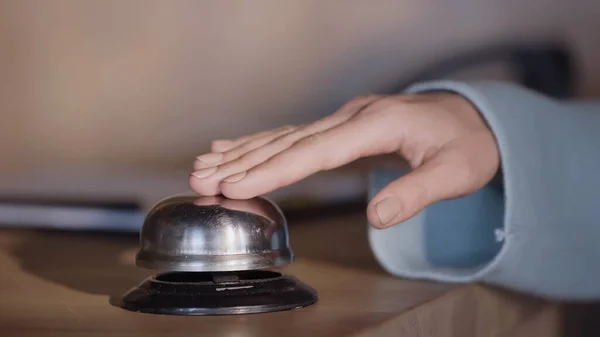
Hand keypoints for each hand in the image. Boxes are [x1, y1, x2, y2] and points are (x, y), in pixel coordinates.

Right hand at [189, 92, 499, 228]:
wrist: (472, 117)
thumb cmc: (466, 144)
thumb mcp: (455, 172)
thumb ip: (416, 193)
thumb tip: (377, 216)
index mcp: (376, 124)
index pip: (315, 151)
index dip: (274, 169)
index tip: (237, 184)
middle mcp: (352, 117)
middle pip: (288, 141)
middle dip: (243, 162)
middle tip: (201, 177)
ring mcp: (344, 119)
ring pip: (284, 136)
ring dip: (243, 152)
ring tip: (203, 164)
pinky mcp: (341, 126)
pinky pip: (294, 134)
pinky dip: (262, 143)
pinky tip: (235, 147)